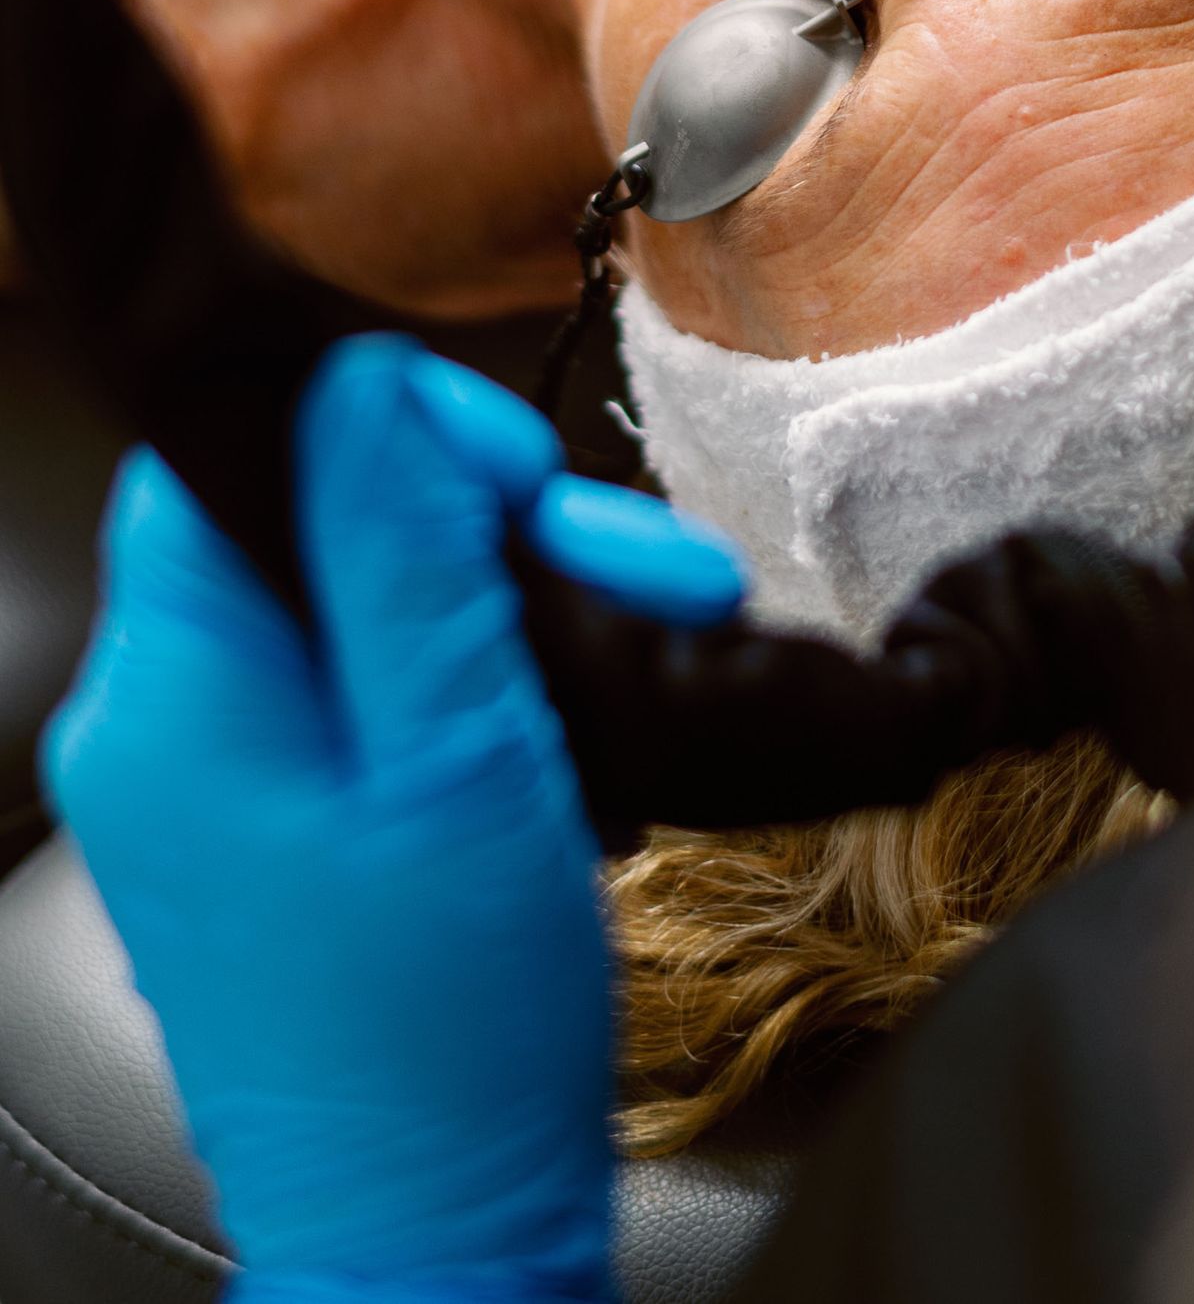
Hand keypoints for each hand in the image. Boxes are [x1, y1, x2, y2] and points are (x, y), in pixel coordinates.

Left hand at [43, 336, 744, 1303]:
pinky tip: (560, 733)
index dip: (386, 431)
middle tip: (635, 574)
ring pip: (346, 614)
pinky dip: (455, 694)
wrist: (434, 1232)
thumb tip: (363, 381)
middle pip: (307, 528)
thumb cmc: (449, 1025)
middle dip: (484, 535)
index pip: (238, 450)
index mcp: (175, 688)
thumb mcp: (461, 749)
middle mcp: (151, 728)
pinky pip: (345, 703)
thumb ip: (404, 549)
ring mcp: (196, 791)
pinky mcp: (248, 842)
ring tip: (632, 654)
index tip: (518, 479)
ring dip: (493, 614)